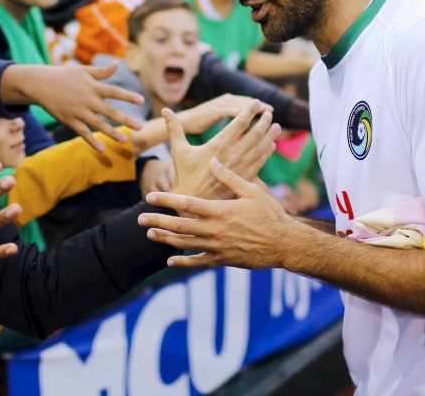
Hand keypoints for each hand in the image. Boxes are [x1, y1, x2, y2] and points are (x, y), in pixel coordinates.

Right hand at [0, 62, 144, 150]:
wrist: (41, 84)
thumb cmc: (65, 76)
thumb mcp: (84, 71)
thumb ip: (102, 72)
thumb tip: (118, 64)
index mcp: (93, 86)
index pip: (114, 91)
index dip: (128, 96)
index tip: (142, 101)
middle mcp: (88, 100)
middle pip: (110, 111)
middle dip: (126, 120)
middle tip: (140, 127)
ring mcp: (78, 111)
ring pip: (98, 125)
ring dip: (112, 133)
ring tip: (125, 140)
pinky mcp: (69, 120)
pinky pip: (83, 132)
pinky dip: (92, 141)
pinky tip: (102, 149)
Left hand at [139, 159, 294, 268]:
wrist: (285, 243)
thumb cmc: (270, 214)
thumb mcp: (252, 190)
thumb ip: (229, 177)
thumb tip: (212, 161)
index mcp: (220, 211)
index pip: (187, 204)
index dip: (166, 200)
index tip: (150, 197)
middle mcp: (215, 230)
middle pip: (180, 225)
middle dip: (158, 221)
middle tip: (139, 218)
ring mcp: (218, 247)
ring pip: (185, 244)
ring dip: (166, 239)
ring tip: (150, 234)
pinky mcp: (223, 260)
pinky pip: (199, 262)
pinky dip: (183, 262)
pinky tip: (170, 261)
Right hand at [164, 100, 279, 200]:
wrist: (192, 201)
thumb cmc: (184, 174)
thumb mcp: (178, 150)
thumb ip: (174, 128)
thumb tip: (165, 110)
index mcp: (218, 145)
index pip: (239, 123)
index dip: (249, 112)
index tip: (256, 103)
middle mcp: (232, 155)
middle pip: (254, 134)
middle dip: (263, 122)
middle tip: (269, 113)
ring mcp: (240, 168)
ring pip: (260, 148)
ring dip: (269, 135)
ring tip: (275, 125)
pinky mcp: (244, 179)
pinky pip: (260, 162)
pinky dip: (267, 152)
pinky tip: (271, 145)